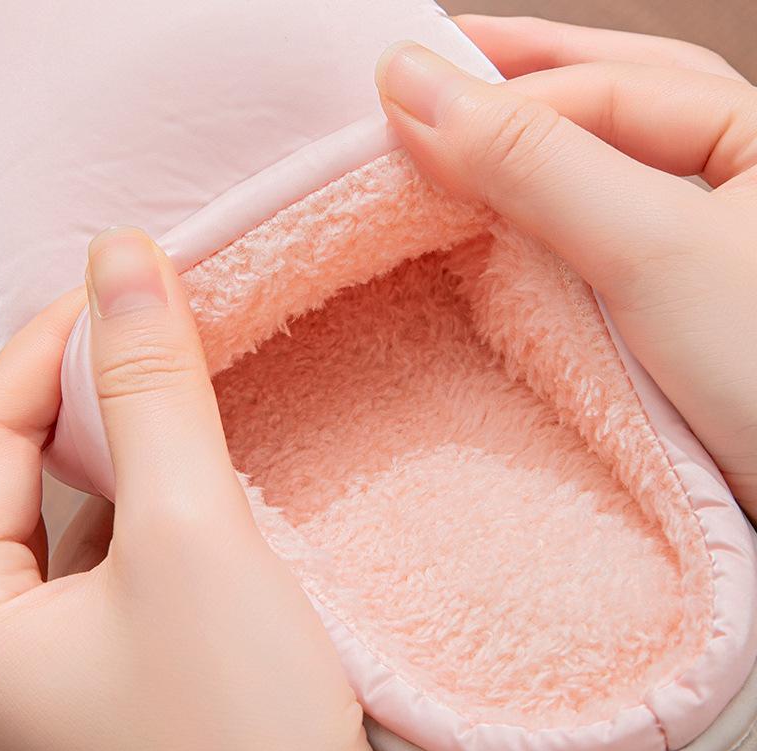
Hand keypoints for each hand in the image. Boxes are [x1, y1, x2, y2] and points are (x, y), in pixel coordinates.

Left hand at [0, 228, 379, 750]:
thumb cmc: (239, 728)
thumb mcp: (192, 540)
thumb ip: (151, 395)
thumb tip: (123, 258)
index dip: (48, 345)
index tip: (120, 280)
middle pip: (5, 472)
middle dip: (63, 385)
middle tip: (123, 315)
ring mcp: (52, 656)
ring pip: (59, 507)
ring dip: (105, 435)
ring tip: (149, 375)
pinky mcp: (116, 658)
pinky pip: (105, 544)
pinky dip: (136, 489)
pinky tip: (175, 467)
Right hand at [375, 16, 756, 518]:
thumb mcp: (650, 250)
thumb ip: (536, 164)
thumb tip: (417, 87)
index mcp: (755, 124)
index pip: (602, 86)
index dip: (496, 94)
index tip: (397, 109)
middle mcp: (732, 169)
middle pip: (605, 107)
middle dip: (512, 90)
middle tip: (423, 80)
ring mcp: (700, 239)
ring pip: (597, 173)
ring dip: (522, 156)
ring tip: (451, 141)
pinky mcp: (671, 303)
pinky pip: (591, 241)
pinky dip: (538, 226)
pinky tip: (496, 225)